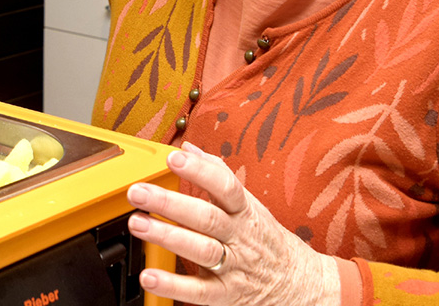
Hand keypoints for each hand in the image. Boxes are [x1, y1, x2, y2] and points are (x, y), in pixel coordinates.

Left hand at [126, 142, 339, 305]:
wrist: (301, 284)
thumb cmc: (267, 240)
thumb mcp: (249, 204)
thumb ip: (217, 174)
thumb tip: (188, 148)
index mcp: (245, 211)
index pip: (225, 186)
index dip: (200, 171)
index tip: (174, 158)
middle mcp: (240, 237)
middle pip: (206, 218)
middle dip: (169, 203)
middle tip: (138, 192)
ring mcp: (235, 267)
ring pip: (201, 250)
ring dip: (167, 237)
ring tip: (137, 224)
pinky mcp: (228, 295)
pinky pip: (200, 291)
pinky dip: (173, 285)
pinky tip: (149, 276)